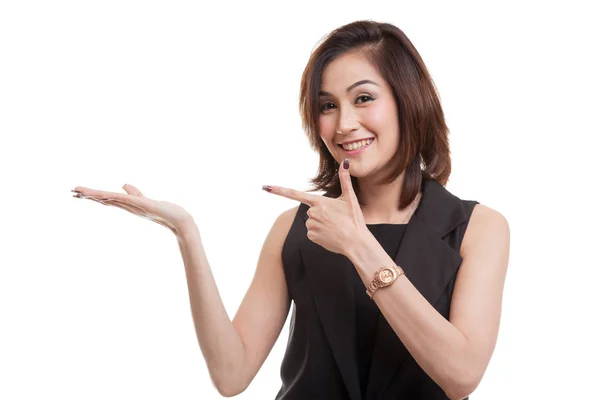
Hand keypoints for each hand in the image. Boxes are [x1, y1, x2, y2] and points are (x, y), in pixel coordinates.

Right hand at [72, 183, 193, 234]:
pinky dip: (113, 196)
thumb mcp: (144, 199)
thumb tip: (123, 184)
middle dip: (89, 195)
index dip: (92, 195)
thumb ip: (134, 192)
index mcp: (127, 204)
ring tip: (81, 192)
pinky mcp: (143, 205)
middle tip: (72, 192)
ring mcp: (134, 206)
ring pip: (111, 199)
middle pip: (104, 199)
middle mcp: (128, 206)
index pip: (106, 198)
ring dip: (97, 195)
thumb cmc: (163, 211)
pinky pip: (125, 199)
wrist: (178, 220)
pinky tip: (103, 195)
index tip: (77, 192)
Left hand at [263, 158, 366, 255]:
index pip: (295, 194)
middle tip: (336, 219)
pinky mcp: (311, 237)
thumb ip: (345, 179)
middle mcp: (312, 213)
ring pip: (311, 222)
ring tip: (335, 228)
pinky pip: (312, 233)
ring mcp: (311, 226)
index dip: (279, 190)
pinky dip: (320, 234)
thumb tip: (346, 162)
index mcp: (319, 202)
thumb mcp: (350, 198)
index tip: (265, 187)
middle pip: (311, 211)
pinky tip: (331, 235)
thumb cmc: (354, 220)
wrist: (356, 242)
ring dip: (321, 224)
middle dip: (321, 214)